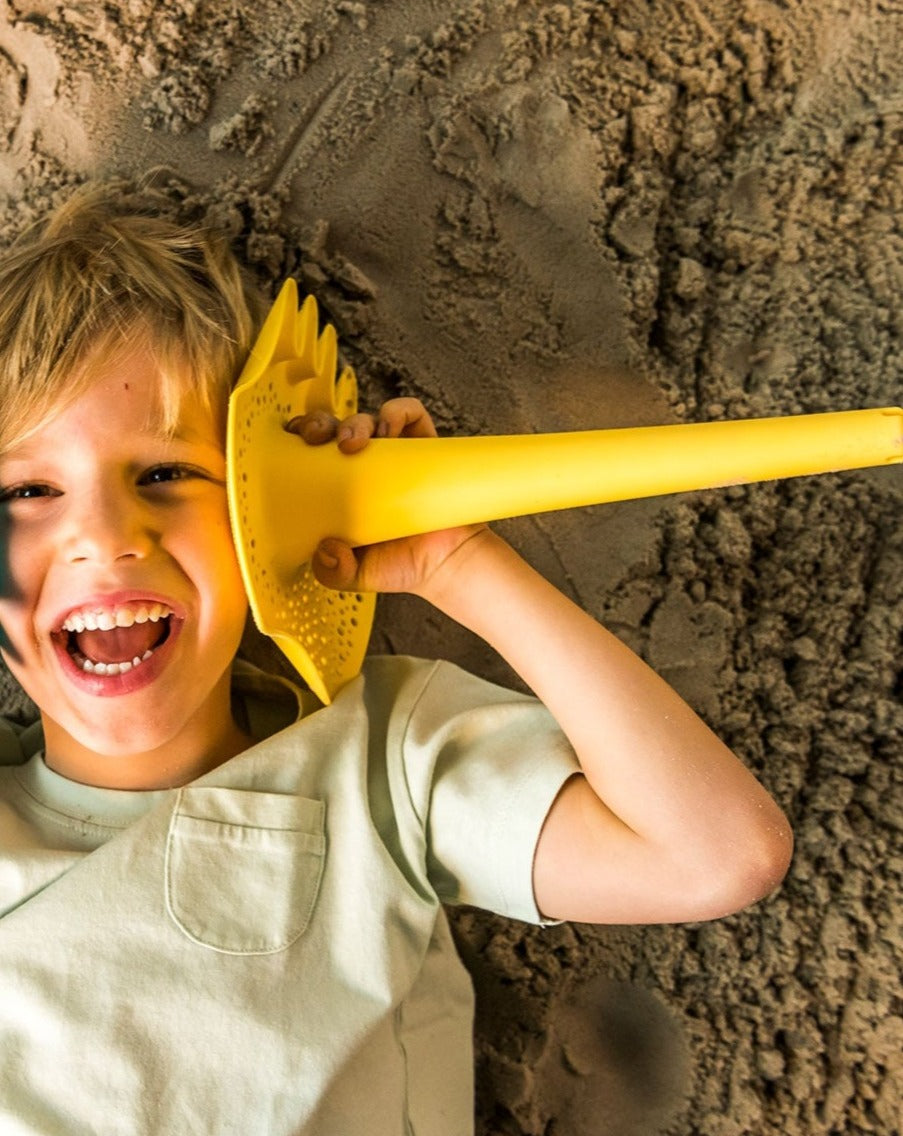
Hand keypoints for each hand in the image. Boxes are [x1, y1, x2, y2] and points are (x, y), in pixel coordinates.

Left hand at [285, 398, 485, 595]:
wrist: (446, 566)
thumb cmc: (399, 566)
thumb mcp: (353, 575)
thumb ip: (333, 571)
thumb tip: (327, 549)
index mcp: (338, 487)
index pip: (309, 451)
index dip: (297, 438)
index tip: (292, 443)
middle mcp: (363, 466)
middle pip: (333, 427)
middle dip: (319, 423)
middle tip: (317, 439)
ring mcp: (394, 454)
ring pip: (367, 419)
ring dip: (355, 422)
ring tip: (354, 443)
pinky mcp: (425, 446)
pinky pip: (411, 414)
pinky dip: (398, 412)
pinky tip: (390, 430)